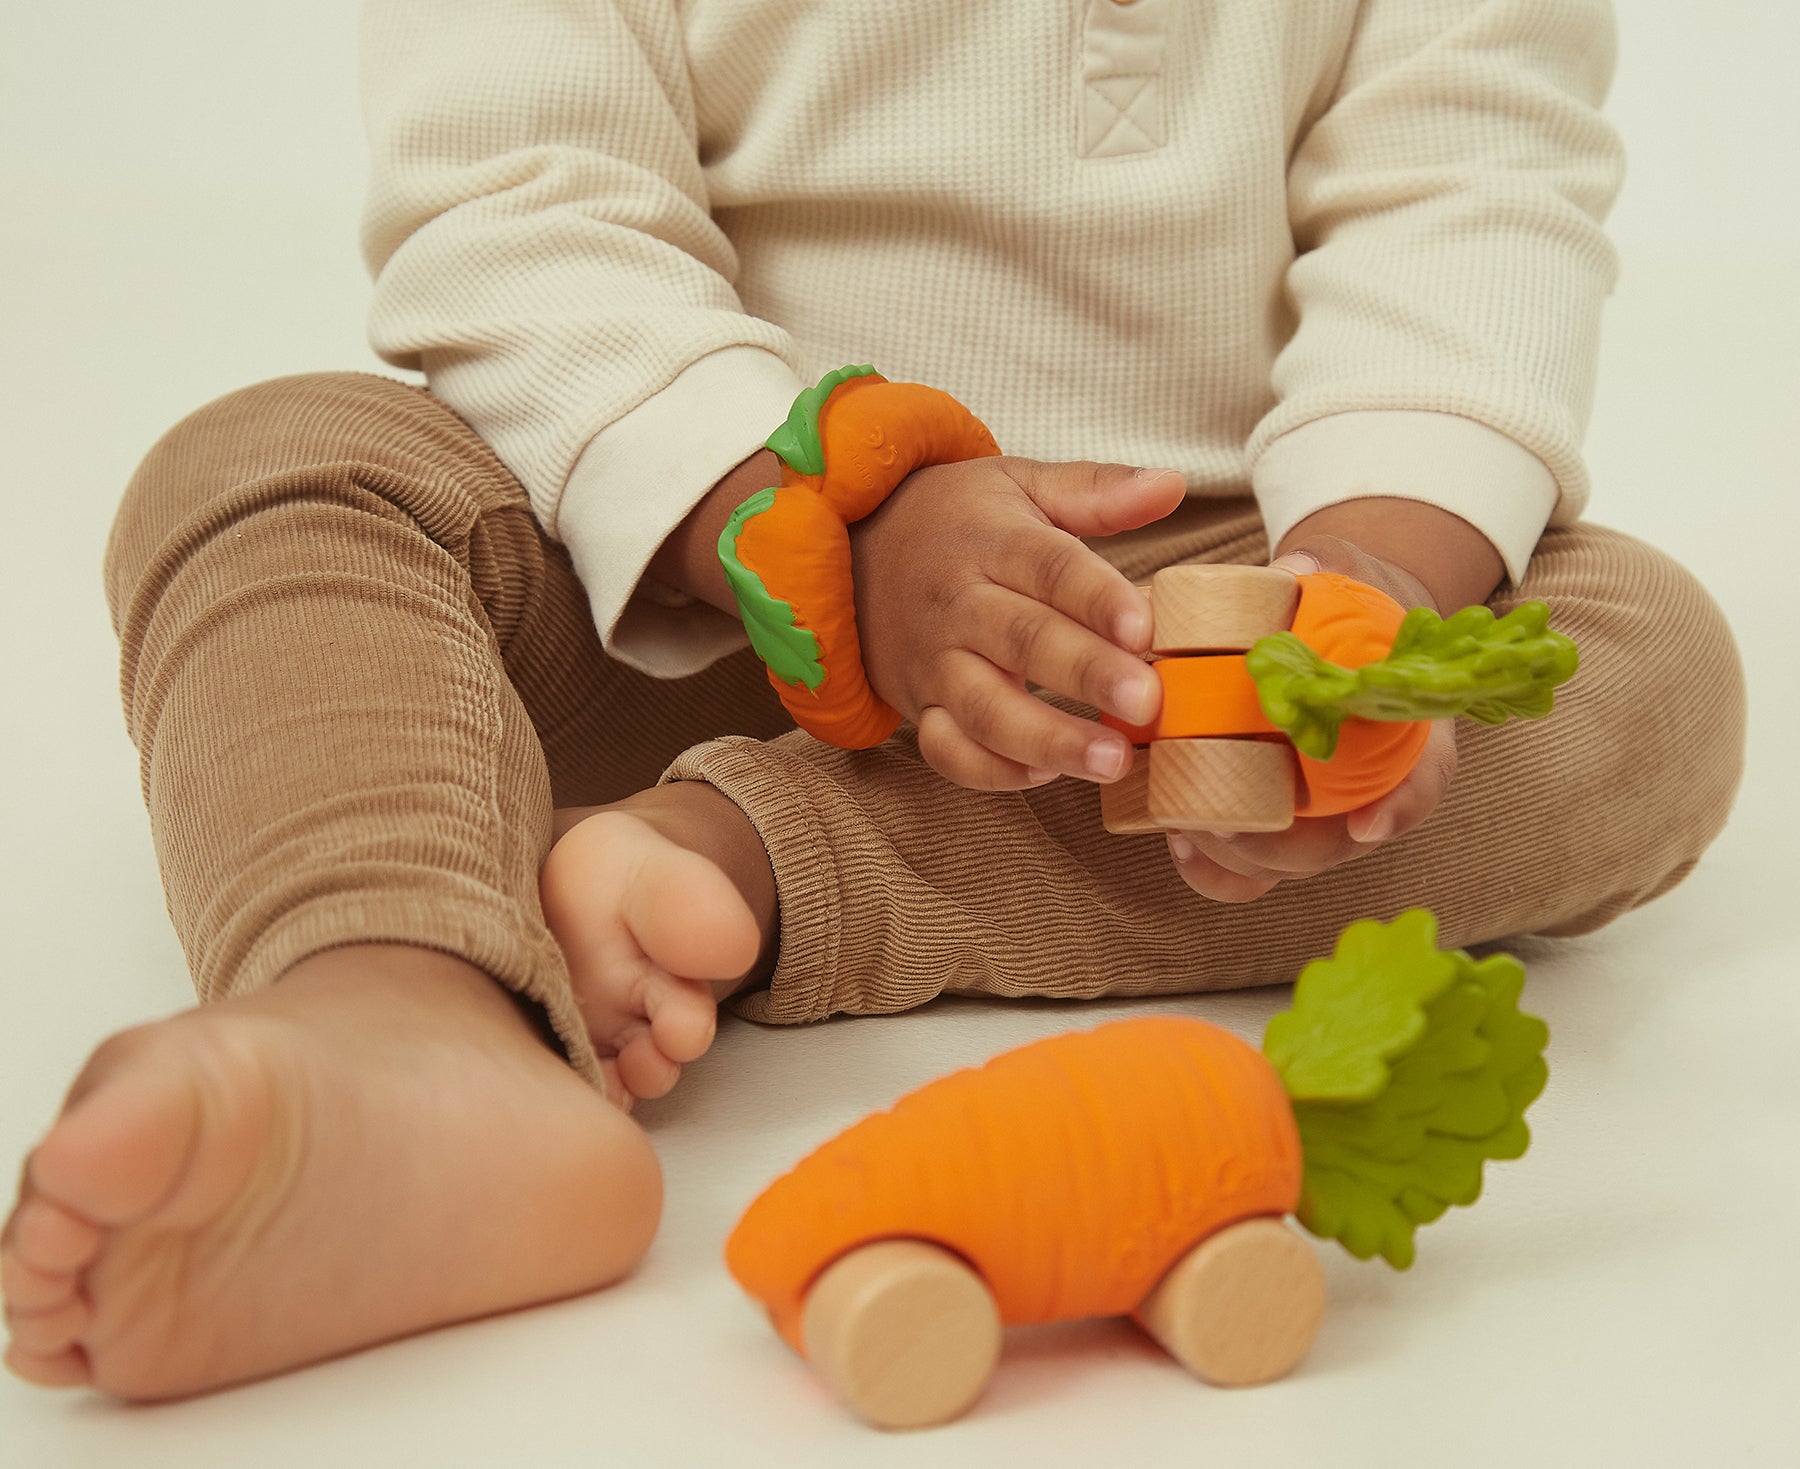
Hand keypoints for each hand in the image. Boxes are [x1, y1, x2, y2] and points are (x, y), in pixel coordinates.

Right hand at [850, 457, 1185, 789]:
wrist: (856, 553)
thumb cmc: (960, 521)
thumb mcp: (1020, 484)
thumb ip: (1097, 490)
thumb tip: (1172, 485)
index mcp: (991, 542)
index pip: (1049, 567)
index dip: (1097, 598)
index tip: (1146, 628)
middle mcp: (960, 604)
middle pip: (1023, 640)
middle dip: (1087, 674)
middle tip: (1147, 703)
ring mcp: (936, 661)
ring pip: (986, 708)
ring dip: (1049, 739)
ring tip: (1112, 761)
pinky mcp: (920, 705)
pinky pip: (946, 750)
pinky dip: (990, 771)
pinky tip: (1044, 775)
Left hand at [1164, 514, 1491, 901]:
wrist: (1346, 629)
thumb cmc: (1354, 608)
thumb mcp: (1351, 577)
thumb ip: (1328, 572)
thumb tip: (1293, 570)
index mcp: (1410, 735)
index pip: (1422, 782)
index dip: (1401, 808)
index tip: (1368, 824)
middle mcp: (1370, 790)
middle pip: (1338, 844)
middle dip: (1281, 845)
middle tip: (1226, 826)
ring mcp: (1321, 816)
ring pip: (1288, 866)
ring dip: (1236, 859)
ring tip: (1185, 826)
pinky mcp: (1274, 823)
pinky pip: (1249, 871)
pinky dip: (1214, 871)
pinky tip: (1178, 840)